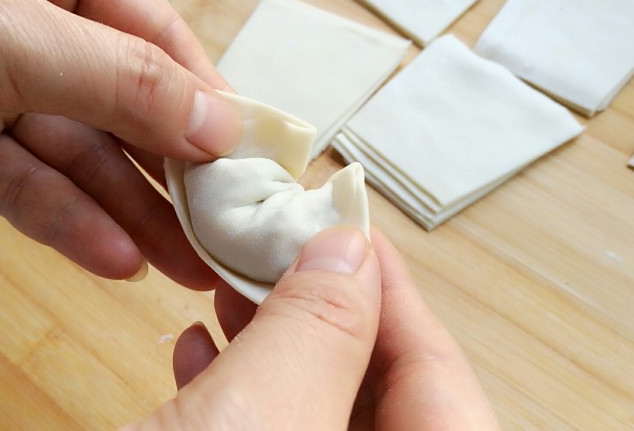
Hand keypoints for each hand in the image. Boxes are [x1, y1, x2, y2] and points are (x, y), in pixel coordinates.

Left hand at [0, 0, 240, 287]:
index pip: (151, 34)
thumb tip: (215, 122)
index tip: (245, 152)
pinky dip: (70, 225)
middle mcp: (26, 37)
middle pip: (124, 107)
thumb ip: (114, 77)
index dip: (201, 93)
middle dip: (174, 170)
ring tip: (188, 264)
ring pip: (81, 160)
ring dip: (134, 214)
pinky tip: (116, 260)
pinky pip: (27, 189)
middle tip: (224, 223)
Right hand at [127, 227, 499, 429]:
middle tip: (283, 245)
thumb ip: (318, 330)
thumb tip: (347, 248)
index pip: (436, 375)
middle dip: (322, 307)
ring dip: (273, 338)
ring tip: (232, 282)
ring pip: (311, 401)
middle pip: (372, 384)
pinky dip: (235, 385)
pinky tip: (197, 345)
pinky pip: (265, 425)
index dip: (392, 289)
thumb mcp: (262, 417)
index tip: (350, 224)